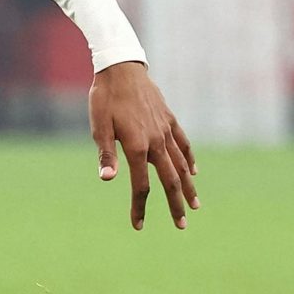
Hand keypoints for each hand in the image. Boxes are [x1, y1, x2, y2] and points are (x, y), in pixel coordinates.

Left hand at [88, 61, 196, 231]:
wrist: (121, 67)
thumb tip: (108, 179)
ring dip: (188, 187)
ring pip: (181, 165)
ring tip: (195, 206)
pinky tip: (193, 172)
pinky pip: (183, 143)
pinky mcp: (170, 119)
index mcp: (137, 146)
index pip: (141, 185)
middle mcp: (156, 141)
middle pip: (170, 180)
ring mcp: (166, 130)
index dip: (139, 207)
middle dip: (175, 205)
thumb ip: (106, 154)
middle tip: (181, 226)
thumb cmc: (105, 98)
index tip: (138, 226)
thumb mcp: (99, 126)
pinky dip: (189, 159)